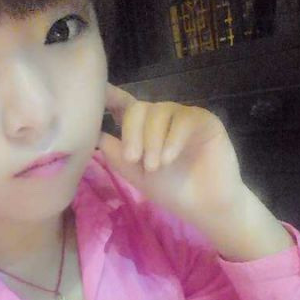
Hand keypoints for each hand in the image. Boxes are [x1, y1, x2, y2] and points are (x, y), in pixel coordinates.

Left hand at [99, 83, 246, 227]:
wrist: (205, 205)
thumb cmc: (170, 190)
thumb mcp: (136, 174)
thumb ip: (116, 154)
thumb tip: (94, 134)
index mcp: (142, 127)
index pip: (123, 105)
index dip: (109, 96)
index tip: (97, 94)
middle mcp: (161, 117)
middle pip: (138, 108)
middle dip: (132, 133)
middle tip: (133, 159)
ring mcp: (183, 116)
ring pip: (159, 113)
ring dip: (152, 141)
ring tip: (154, 167)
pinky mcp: (204, 120)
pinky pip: (184, 119)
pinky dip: (172, 139)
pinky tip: (168, 159)